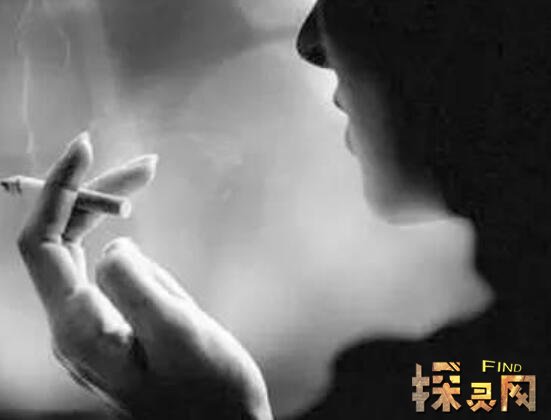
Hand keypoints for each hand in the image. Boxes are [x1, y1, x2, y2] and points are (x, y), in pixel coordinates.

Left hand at [17, 133, 272, 419]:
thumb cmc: (211, 392)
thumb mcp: (181, 335)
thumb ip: (137, 286)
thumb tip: (113, 246)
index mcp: (78, 331)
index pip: (42, 243)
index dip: (58, 190)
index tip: (85, 146)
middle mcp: (73, 330)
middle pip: (64, 242)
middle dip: (98, 197)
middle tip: (146, 167)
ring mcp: (91, 331)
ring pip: (89, 258)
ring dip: (118, 228)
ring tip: (165, 246)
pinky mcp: (113, 330)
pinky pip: (111, 278)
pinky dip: (131, 255)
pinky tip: (161, 275)